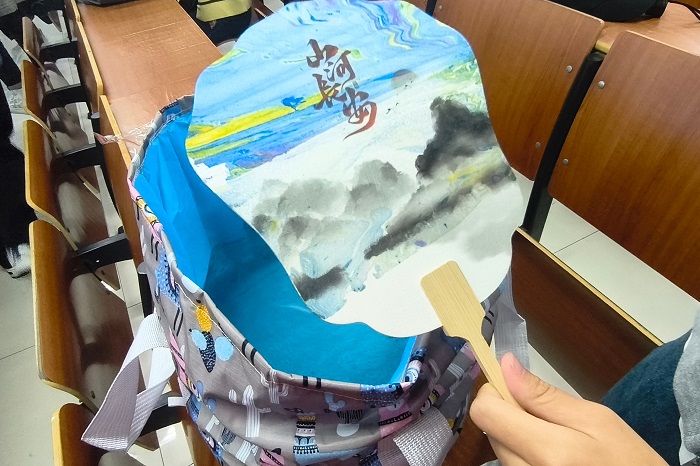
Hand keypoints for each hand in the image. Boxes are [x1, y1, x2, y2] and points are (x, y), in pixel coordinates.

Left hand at [469, 353, 667, 464]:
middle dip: (508, 413)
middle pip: (491, 430)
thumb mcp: (596, 419)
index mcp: (549, 451)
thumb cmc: (630, 460)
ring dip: (516, 434)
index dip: (493, 392)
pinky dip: (523, 452)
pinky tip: (551, 454)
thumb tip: (506, 365)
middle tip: (544, 414)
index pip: (485, 413)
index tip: (512, 386)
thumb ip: (545, 395)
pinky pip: (512, 464)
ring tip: (554, 437)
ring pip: (500, 448)